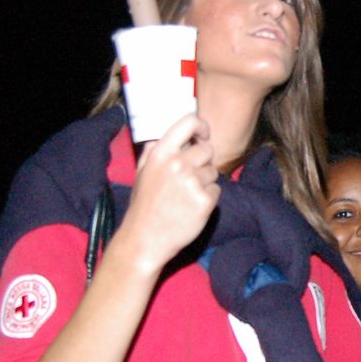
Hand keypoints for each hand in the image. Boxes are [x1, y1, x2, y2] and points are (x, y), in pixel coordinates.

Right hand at [112, 113, 219, 272]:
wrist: (145, 239)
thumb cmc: (144, 205)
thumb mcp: (143, 171)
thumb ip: (156, 149)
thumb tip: (175, 133)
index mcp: (161, 153)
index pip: (190, 122)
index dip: (201, 127)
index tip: (202, 136)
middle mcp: (178, 163)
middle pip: (207, 150)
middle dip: (202, 162)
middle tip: (189, 179)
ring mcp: (193, 182)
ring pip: (213, 171)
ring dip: (205, 181)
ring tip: (185, 196)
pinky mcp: (205, 200)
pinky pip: (217, 190)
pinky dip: (209, 198)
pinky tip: (192, 207)